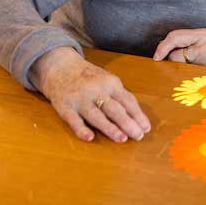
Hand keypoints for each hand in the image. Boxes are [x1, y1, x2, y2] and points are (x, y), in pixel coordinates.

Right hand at [29, 47, 150, 142]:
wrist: (59, 66)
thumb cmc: (89, 77)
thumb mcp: (107, 80)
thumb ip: (120, 96)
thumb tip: (136, 116)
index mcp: (110, 83)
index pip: (127, 100)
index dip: (138, 115)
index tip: (146, 128)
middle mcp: (96, 90)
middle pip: (114, 108)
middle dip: (128, 123)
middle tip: (138, 136)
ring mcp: (79, 98)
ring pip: (96, 115)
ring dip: (110, 128)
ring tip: (122, 139)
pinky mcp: (64, 106)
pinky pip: (73, 119)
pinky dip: (81, 129)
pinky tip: (90, 137)